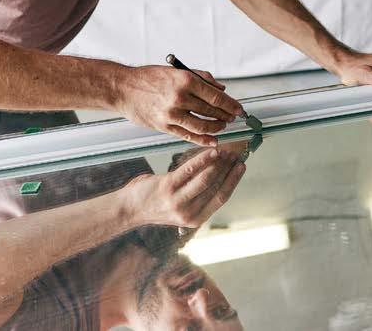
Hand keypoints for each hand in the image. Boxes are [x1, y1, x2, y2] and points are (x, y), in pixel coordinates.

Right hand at [115, 65, 244, 146]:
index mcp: (185, 81)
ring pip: (202, 126)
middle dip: (226, 116)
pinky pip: (188, 135)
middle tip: (233, 118)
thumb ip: (201, 78)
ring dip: (216, 128)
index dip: (231, 105)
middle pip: (211, 112)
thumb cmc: (150, 77)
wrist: (123, 89)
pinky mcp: (164, 126)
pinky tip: (212, 141)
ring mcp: (171, 114)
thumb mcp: (177, 71)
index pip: (216, 96)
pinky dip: (202, 139)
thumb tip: (222, 89)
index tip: (239, 109)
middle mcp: (180, 98)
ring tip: (223, 126)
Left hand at [124, 146, 245, 228]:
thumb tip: (218, 176)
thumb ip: (198, 198)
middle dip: (229, 168)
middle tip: (237, 154)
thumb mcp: (181, 209)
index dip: (234, 181)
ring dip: (219, 163)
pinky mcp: (168, 187)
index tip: (242, 166)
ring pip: (206, 179)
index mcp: (195, 219)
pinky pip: (190, 170)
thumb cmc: (156, 204)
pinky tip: (212, 151)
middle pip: (216, 186)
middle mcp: (188, 213)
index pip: (221, 198)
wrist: (129, 209)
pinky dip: (203, 159)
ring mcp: (178, 201)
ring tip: (226, 151)